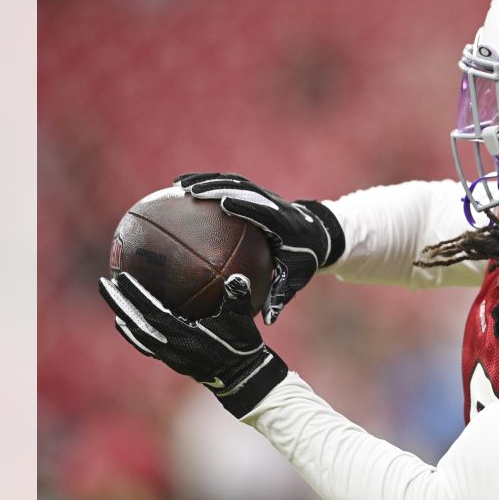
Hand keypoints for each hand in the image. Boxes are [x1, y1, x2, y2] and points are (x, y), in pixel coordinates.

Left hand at [98, 271, 288, 417]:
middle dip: (118, 302)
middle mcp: (169, 345)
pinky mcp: (170, 359)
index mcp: (182, 334)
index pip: (151, 311)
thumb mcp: (242, 321)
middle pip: (135, 322)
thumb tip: (236, 277)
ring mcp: (168, 354)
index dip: (136, 295)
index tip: (121, 277)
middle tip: (103, 282)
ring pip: (136, 334)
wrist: (241, 378)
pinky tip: (126, 324)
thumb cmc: (241, 347)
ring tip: (112, 299)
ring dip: (122, 315)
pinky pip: (143, 344)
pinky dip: (131, 332)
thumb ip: (238, 298)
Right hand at [175, 173, 344, 323]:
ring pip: (235, 182)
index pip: (264, 210)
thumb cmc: (304, 260)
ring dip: (207, 180)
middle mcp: (274, 204)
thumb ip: (281, 295)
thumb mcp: (296, 278)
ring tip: (178, 185)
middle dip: (219, 186)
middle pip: (245, 188)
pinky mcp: (256, 193)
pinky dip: (208, 184)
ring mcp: (265, 195)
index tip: (224, 204)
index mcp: (285, 224)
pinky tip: (183, 190)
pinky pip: (231, 185)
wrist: (319, 235)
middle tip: (191, 192)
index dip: (247, 205)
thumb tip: (266, 319)